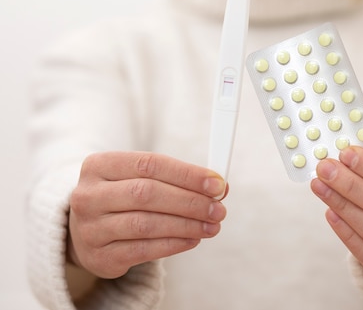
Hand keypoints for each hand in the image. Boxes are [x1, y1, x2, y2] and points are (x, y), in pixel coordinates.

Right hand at [67, 152, 227, 278]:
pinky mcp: (99, 256)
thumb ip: (176, 179)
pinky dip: (173, 244)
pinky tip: (193, 239)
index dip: (187, 174)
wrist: (85, 233)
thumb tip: (219, 186)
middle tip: (218, 209)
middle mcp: (88, 195)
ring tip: (212, 226)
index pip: (150, 164)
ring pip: (146, 224)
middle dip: (189, 202)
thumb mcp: (140, 179)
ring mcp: (90, 228)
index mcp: (99, 165)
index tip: (217, 184)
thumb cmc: (122, 198)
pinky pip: (143, 250)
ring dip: (186, 225)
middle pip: (147, 194)